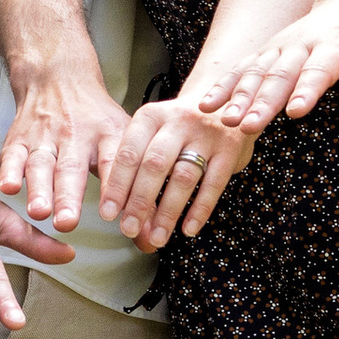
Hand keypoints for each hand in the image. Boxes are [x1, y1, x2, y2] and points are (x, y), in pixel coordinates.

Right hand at [0, 59, 132, 231]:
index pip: (114, 161)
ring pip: (41, 163)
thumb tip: (150, 238)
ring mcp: (45, 135)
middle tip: (67, 221)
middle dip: (68, 196)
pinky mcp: (20, 139)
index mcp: (107, 134)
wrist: (58, 77)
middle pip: (72, 166)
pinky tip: (10, 187)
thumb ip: (137, 194)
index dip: (115, 187)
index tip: (114, 214)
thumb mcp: (124, 141)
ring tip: (40, 212)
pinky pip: (13, 155)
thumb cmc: (95, 118)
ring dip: (39, 189)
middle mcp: (75, 134)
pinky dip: (10, 171)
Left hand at [99, 96, 254, 249]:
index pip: (129, 153)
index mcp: (151, 116)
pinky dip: (199, 210)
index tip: (108, 213)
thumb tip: (118, 211)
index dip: (117, 185)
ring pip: (183, 178)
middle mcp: (178, 121)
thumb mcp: (155, 131)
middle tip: (128, 229)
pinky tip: (188, 229)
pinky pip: (213, 184)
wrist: (226, 101)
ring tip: (157, 237)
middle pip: (154, 165)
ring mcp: (206, 134)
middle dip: (139, 202)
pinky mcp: (230, 149)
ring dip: (168, 212)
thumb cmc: (178, 127)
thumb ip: (138, 165)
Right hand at [192, 0, 338, 129]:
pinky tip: (205, 106)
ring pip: (256, 73)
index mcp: (336, 46)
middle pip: (281, 74)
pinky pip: (241, 70)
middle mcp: (302, 44)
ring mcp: (280, 47)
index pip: (320, 70)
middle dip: (263, 101)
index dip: (308, 90)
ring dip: (238, 97)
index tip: (296, 112)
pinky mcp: (266, 53)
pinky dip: (223, 87)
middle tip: (249, 126)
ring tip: (224, 120)